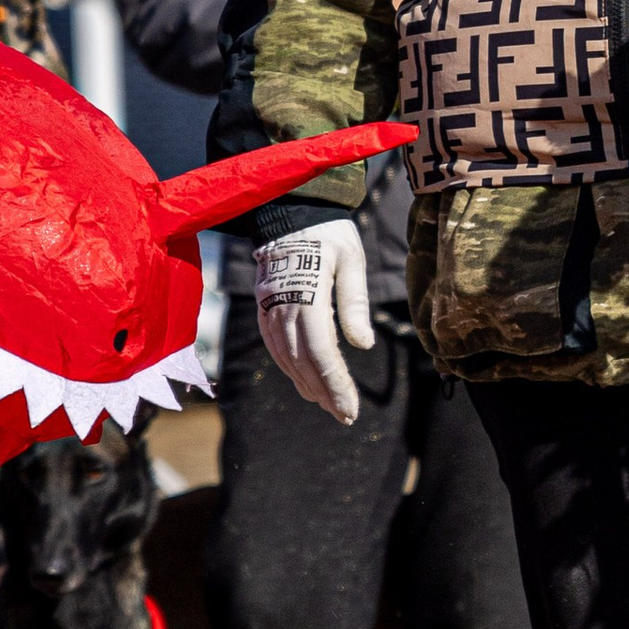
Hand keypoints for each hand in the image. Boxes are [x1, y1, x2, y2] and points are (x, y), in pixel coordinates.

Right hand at [254, 223, 373, 424]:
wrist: (289, 212)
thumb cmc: (328, 235)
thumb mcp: (351, 261)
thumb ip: (355, 303)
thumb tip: (364, 345)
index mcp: (306, 297)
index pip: (321, 353)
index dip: (336, 384)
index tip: (351, 409)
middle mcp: (282, 308)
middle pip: (304, 362)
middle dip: (325, 393)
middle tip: (346, 416)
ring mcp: (269, 310)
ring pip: (286, 359)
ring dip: (308, 386)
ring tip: (330, 406)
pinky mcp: (264, 309)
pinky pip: (276, 348)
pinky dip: (291, 370)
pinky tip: (306, 384)